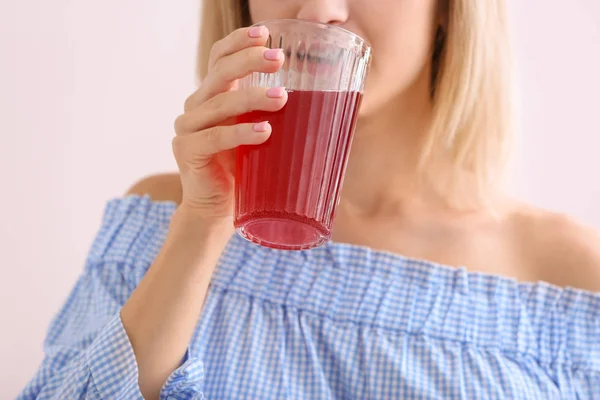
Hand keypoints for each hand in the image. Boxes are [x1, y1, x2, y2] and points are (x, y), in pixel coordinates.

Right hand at [173, 26, 287, 220]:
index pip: (220, 58)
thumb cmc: (242, 173)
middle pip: (220, 73)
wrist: (216, 211)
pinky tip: (263, 132)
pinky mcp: (187, 152)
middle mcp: (196, 107)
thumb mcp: (259, 137)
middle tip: (279, 59)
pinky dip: (239, 133)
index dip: (238, 42)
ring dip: (251, 98)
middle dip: (249, 61)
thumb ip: (275, 118)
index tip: (265, 33)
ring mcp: (188, 128)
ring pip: (219, 104)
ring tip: (281, 98)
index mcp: (213, 97)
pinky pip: (213, 138)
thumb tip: (332, 108)